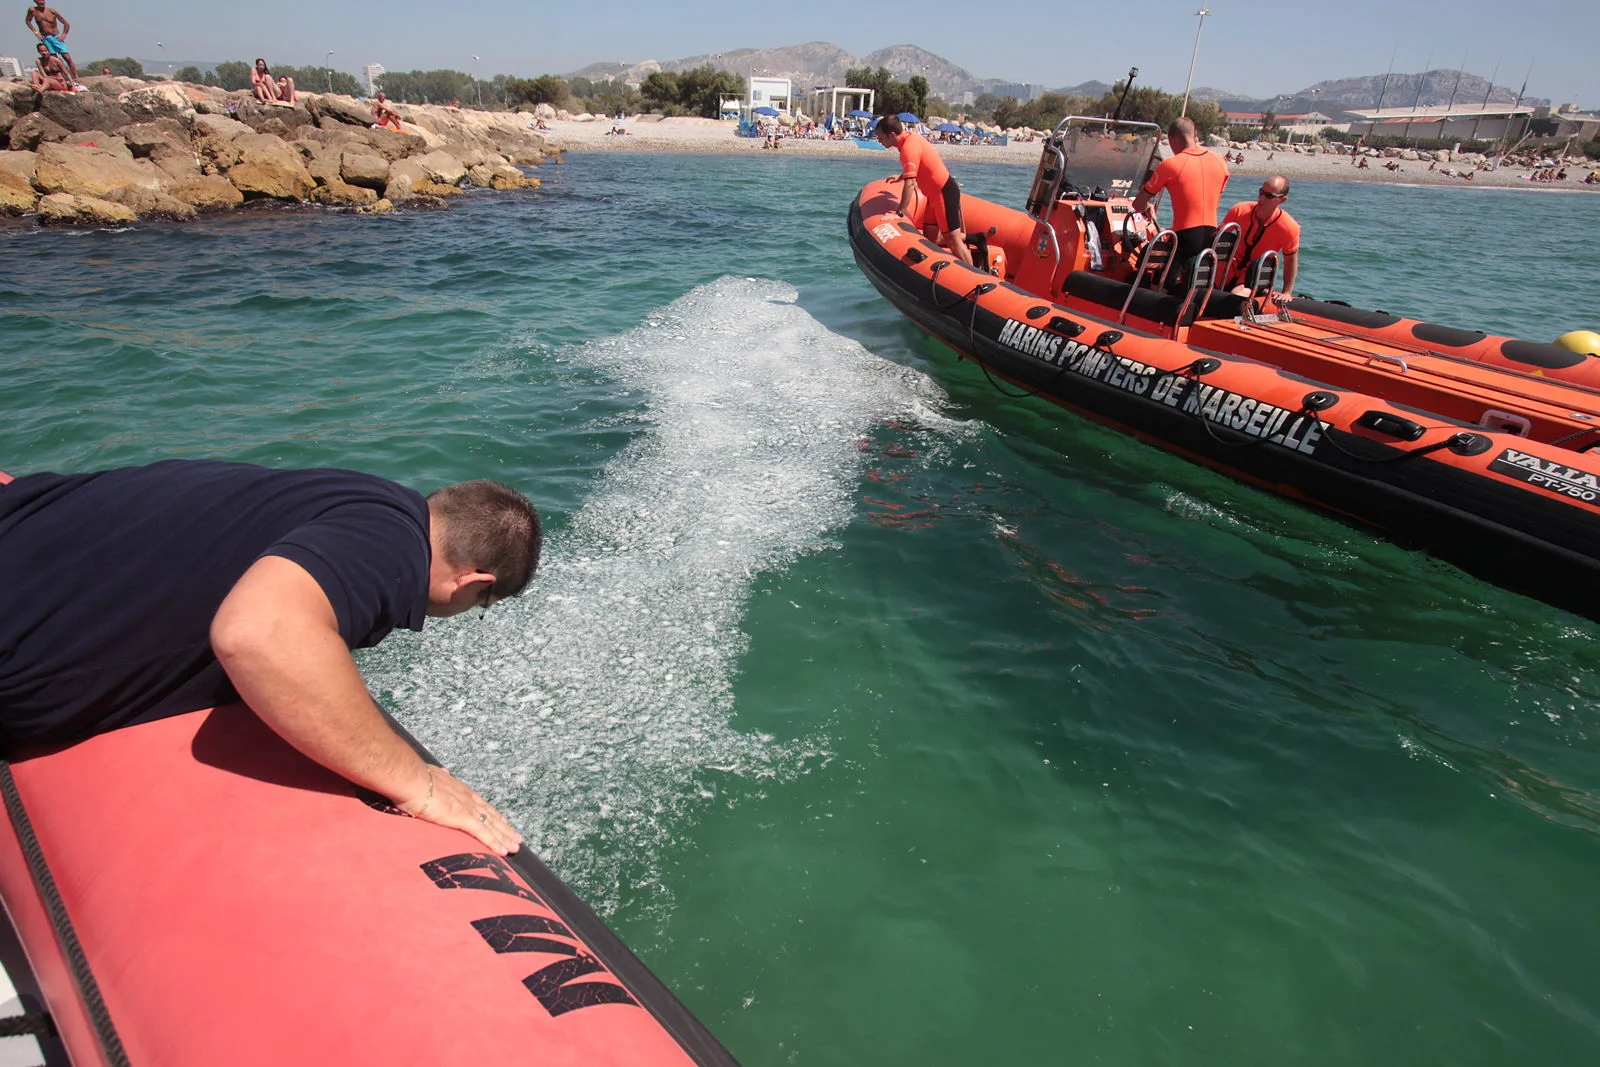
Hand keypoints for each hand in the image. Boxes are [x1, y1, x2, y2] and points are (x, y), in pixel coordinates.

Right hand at [398, 765, 523, 855]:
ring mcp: (468, 808)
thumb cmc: (417, 778)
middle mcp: (469, 798)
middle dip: (505, 828)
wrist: (412, 780)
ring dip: (505, 838)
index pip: (482, 804)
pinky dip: (494, 843)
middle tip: (516, 837)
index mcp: (461, 790)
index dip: (493, 814)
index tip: (503, 820)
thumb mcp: (432, 774)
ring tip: (515, 847)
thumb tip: (444, 773)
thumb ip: (440, 777)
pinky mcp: (464, 818)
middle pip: (492, 816)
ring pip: (492, 826)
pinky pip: (483, 833)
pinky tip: (503, 851)